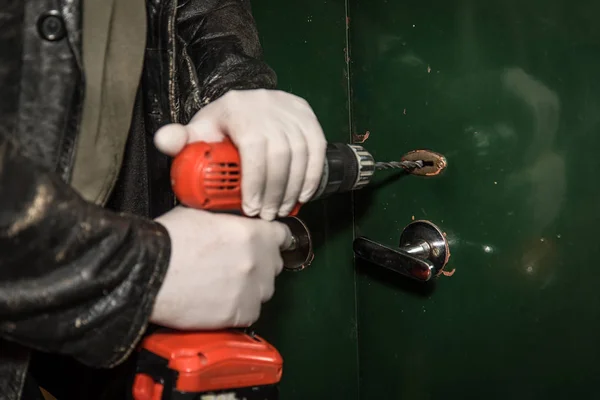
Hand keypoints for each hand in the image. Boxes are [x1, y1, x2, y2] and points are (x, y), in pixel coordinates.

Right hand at [150, 206, 292, 329]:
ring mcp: (250, 289)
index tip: (267, 243)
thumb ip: (229, 220)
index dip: (272, 239)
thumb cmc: (168, 242)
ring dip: (250, 287)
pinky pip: (250, 312)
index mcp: (252, 232)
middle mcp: (258, 261)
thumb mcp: (203, 214)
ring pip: (264, 290)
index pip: (282, 235)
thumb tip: (232, 222)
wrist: (148, 273)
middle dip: (259, 264)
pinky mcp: (238, 314)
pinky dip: (238, 309)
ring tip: (224, 285)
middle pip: (274, 264)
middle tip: (236, 265)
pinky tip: (219, 301)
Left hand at [154, 89, 326, 219]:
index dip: (254, 182)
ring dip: (292, 188)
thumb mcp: (198, 131)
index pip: (253, 147)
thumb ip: (180, 140)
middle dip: (274, 191)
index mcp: (237, 108)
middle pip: (280, 154)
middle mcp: (267, 105)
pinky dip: (312, 175)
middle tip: (266, 216)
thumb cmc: (220, 126)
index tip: (250, 209)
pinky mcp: (308, 116)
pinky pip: (317, 148)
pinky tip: (302, 195)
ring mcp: (291, 109)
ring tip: (281, 210)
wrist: (245, 106)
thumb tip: (164, 140)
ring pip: (300, 153)